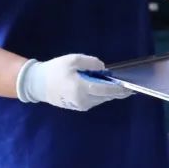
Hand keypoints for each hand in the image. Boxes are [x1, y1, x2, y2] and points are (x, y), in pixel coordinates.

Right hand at [16, 54, 131, 110]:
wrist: (38, 84)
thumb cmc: (55, 70)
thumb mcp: (73, 60)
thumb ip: (90, 62)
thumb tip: (103, 68)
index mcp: (82, 88)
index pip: (106, 90)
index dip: (120, 88)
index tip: (131, 87)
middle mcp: (84, 100)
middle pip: (106, 96)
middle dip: (118, 92)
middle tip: (130, 88)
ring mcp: (81, 106)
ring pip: (101, 99)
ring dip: (110, 93)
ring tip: (119, 87)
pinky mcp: (78, 107)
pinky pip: (95, 101)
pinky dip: (102, 95)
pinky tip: (105, 89)